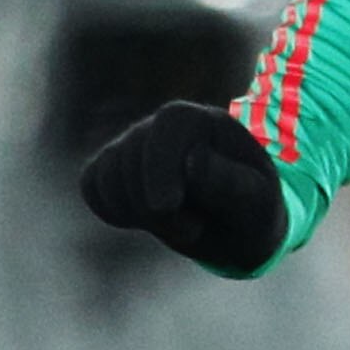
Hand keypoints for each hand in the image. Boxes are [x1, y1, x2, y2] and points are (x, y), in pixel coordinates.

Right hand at [79, 101, 285, 278]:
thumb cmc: (252, 210)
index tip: (167, 206)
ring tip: (178, 222)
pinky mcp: (112, 170)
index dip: (161, 167)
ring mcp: (132, 146)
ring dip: (138, 215)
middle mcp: (160, 125)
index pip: (168, 127)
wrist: (236, 227)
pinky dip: (112, 211)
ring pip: (107, 175)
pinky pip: (91, 188)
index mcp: (200, 121)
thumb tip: (192, 161)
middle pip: (132, 158)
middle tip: (194, 228)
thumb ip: (230, 183)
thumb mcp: (257, 202)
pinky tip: (144, 220)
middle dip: (156, 208)